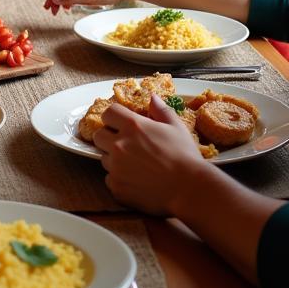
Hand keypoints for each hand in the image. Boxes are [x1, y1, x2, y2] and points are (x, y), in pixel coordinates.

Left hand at [93, 94, 208, 214]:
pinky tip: (136, 181)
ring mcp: (116, 167)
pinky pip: (109, 179)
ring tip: (135, 165)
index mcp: (132, 126)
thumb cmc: (185, 156)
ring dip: (114, 159)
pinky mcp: (117, 187)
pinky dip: (119, 179)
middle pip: (99, 136)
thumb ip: (161, 110)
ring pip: (104, 158)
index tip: (122, 124)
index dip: (114, 117)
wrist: (190, 190)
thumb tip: (152, 97)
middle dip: (109, 138)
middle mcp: (119, 145)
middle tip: (127, 145)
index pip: (108, 112)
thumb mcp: (176, 127)